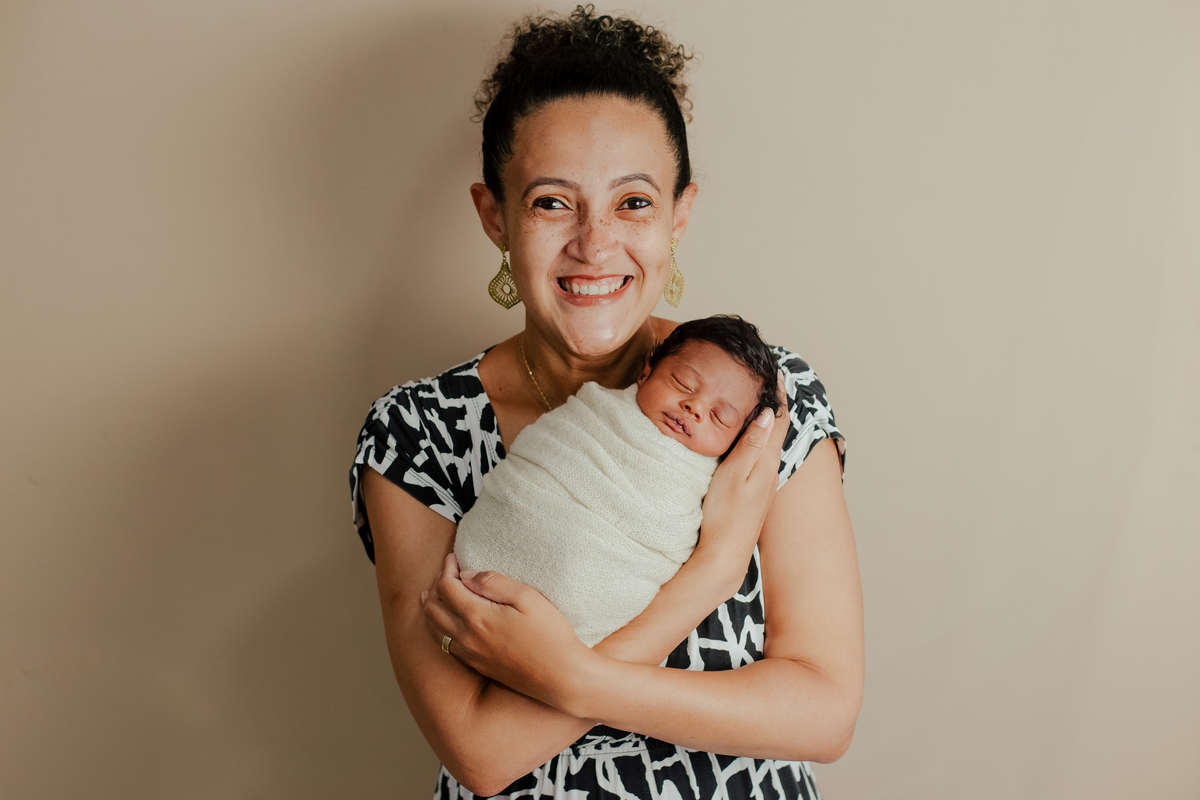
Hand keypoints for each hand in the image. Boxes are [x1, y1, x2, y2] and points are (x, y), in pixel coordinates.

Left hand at [421, 553, 593, 710]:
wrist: (561, 677)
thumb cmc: (550, 634)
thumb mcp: (527, 597)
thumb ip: (494, 583)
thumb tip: (468, 576)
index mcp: (477, 616)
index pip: (447, 587)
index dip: (446, 568)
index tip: (453, 557)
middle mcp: (467, 637)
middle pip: (433, 608)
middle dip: (435, 586)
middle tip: (445, 572)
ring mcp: (471, 654)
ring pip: (434, 630)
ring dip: (430, 609)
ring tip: (431, 596)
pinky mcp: (478, 666)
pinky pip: (446, 646)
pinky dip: (438, 629)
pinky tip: (445, 624)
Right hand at [695, 375, 789, 573]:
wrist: (725, 554)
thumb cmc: (724, 515)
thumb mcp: (733, 475)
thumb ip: (751, 445)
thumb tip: (767, 414)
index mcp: (767, 462)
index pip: (777, 419)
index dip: (776, 394)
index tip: (775, 370)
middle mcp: (771, 469)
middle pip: (777, 427)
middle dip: (774, 401)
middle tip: (768, 377)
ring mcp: (764, 481)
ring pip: (771, 440)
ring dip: (768, 418)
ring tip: (762, 399)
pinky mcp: (755, 490)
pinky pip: (762, 453)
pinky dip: (760, 435)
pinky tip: (752, 435)